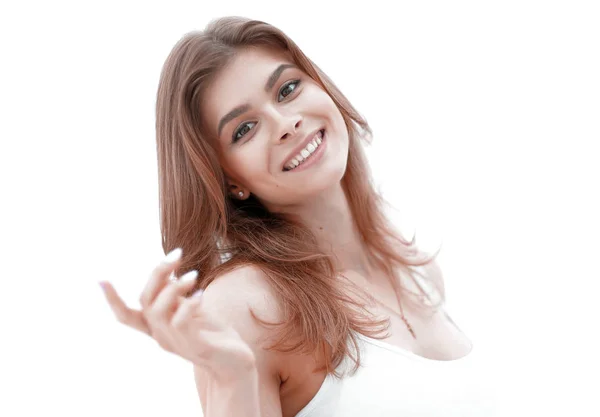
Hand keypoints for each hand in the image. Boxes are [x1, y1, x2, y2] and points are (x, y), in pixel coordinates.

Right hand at [99, 248, 256, 377]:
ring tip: (193, 275)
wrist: (235, 362)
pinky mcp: (194, 346)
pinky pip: (181, 322)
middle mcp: (161, 336)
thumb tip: (168, 272)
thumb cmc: (213, 334)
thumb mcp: (192, 310)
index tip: (100, 279)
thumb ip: (177, 296)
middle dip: (157, 273)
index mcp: (158, 328)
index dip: (113, 300)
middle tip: (177, 254)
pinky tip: (201, 294)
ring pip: (158, 311)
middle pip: (145, 301)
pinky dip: (188, 304)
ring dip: (174, 287)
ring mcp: (175, 342)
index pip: (127, 316)